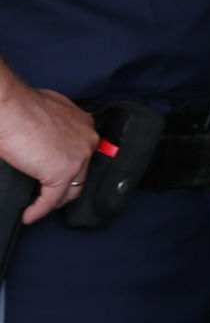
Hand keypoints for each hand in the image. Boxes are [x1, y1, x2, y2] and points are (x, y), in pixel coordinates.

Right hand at [0, 75, 96, 222]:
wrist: (9, 108)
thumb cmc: (19, 106)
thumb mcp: (47, 110)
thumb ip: (54, 124)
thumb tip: (45, 136)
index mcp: (84, 124)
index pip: (81, 152)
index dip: (70, 165)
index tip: (56, 172)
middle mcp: (87, 141)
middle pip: (80, 173)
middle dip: (66, 187)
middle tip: (51, 194)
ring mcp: (77, 159)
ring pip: (70, 189)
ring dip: (55, 201)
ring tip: (41, 207)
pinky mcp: (61, 174)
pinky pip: (51, 200)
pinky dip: (40, 210)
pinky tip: (30, 215)